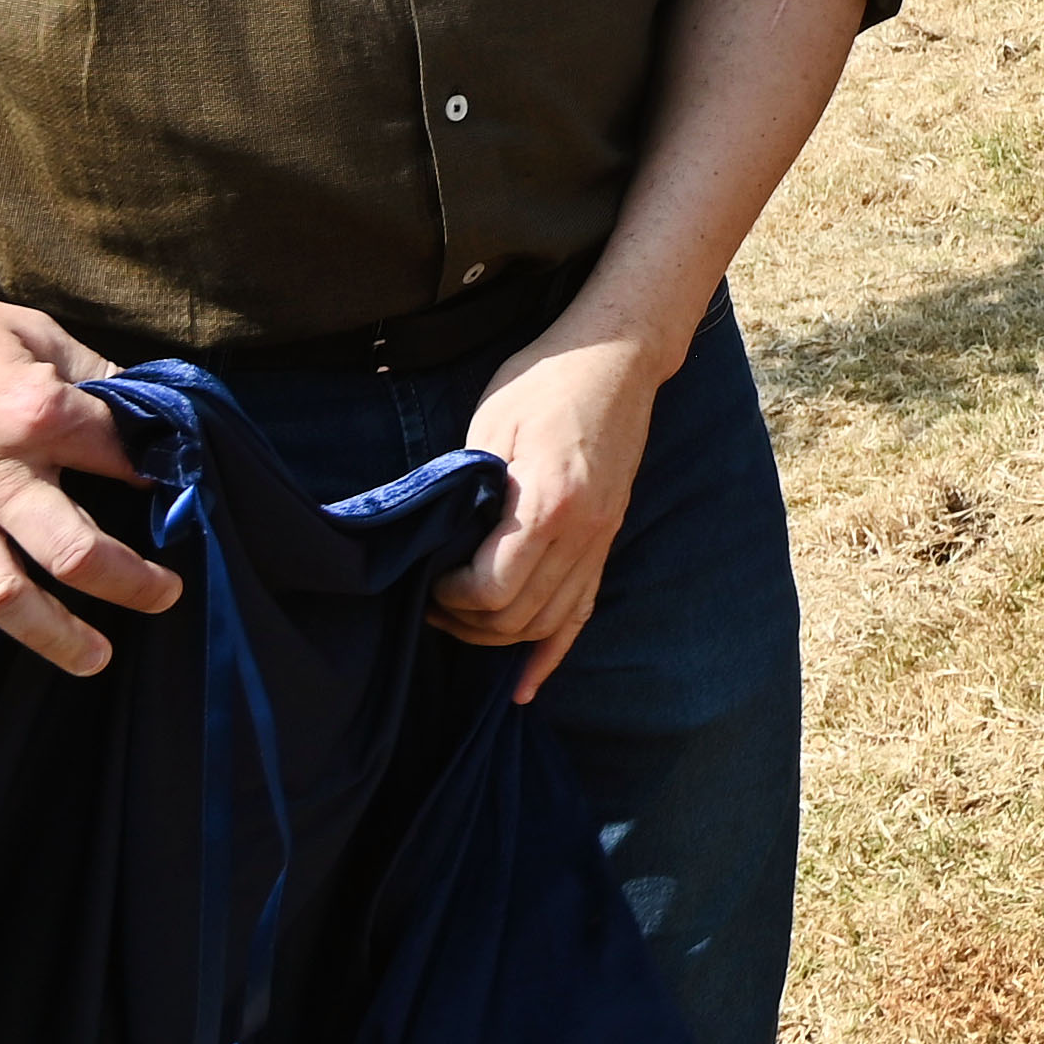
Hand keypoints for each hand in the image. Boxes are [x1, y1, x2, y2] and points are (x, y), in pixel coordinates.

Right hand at [0, 269, 170, 694]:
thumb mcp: (28, 328)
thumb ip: (88, 375)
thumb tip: (145, 407)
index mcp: (34, 411)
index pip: (121, 460)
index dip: (160, 478)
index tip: (179, 497)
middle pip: (74, 549)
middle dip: (130, 583)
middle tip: (166, 598)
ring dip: (51, 635)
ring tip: (93, 658)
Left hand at [431, 329, 660, 704]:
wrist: (617, 357)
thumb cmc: (545, 380)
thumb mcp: (489, 426)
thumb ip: (468, 490)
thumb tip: (439, 542)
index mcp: (549, 502)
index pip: (493, 588)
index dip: (449, 599)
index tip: (426, 581)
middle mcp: (584, 531)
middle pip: (520, 617)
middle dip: (467, 624)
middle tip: (432, 604)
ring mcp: (603, 538)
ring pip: (549, 623)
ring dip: (501, 638)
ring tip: (463, 623)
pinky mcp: (609, 538)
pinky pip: (583, 611)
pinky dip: (553, 654)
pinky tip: (527, 687)